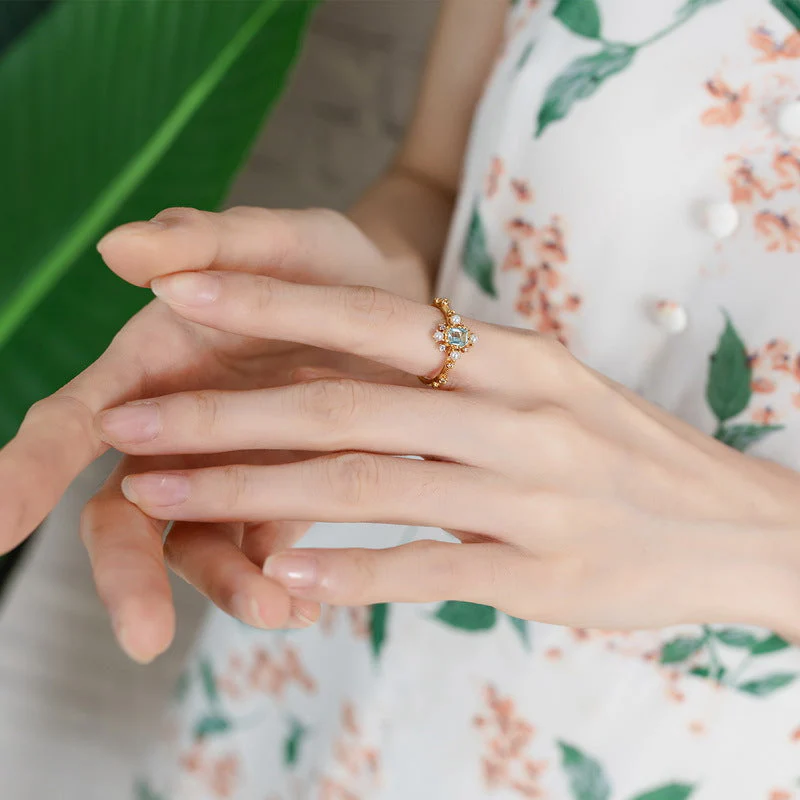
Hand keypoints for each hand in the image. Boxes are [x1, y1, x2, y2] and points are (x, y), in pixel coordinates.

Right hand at [0, 206, 423, 662]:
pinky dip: (278, 582)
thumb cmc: (323, 266)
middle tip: (145, 636)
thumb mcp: (278, 240)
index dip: (27, 471)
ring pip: (197, 543)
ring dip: (224, 586)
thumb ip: (207, 241)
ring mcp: (227, 471)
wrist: (393, 305)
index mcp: (152, 369)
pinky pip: (264, 552)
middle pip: (125, 512)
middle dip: (127, 573)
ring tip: (275, 611)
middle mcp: (176, 431)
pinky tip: (306, 605)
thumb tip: (118, 247)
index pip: (72, 423)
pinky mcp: (279, 497)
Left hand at [99, 269, 799, 638]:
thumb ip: (459, 385)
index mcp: (513, 357)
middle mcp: (516, 412)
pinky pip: (421, 567)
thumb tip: (358, 380)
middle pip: (344, 402)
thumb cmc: (625, 454)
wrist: (733, 525)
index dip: (272, 302)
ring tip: (157, 496)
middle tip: (130, 419)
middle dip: (224, 411)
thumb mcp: (547, 392)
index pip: (373, 316)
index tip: (181, 291)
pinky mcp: (537, 572)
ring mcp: (527, 493)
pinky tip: (276, 576)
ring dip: (248, 491)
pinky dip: (343, 571)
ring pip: (363, 484)